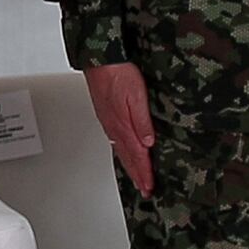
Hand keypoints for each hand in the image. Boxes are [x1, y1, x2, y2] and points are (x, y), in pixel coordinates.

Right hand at [83, 59, 154, 195]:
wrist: (99, 59)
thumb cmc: (118, 73)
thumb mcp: (137, 96)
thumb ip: (142, 121)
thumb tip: (148, 143)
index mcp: (123, 125)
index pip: (137, 156)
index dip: (144, 173)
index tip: (149, 187)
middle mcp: (114, 127)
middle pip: (128, 157)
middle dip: (137, 175)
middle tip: (144, 189)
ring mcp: (109, 122)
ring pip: (121, 150)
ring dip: (130, 166)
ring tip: (136, 177)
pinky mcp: (106, 115)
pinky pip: (115, 140)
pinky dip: (122, 152)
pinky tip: (124, 152)